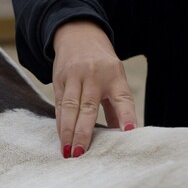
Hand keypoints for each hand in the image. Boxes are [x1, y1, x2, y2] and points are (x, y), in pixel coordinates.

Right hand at [52, 20, 136, 157]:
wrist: (78, 34)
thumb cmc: (102, 64)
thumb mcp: (115, 78)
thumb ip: (117, 106)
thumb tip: (121, 134)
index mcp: (114, 76)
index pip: (122, 99)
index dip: (125, 115)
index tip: (129, 132)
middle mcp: (94, 76)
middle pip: (88, 108)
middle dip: (83, 132)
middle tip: (81, 153)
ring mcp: (74, 77)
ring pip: (69, 108)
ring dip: (67, 131)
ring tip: (67, 151)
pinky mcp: (59, 79)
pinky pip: (58, 105)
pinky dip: (59, 123)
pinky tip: (61, 138)